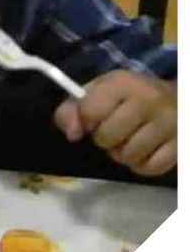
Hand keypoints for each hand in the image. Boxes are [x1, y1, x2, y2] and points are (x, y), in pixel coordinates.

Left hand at [53, 71, 175, 175]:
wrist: (177, 98)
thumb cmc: (130, 96)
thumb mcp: (98, 92)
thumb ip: (72, 109)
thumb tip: (72, 134)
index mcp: (123, 83)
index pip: (89, 112)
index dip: (86, 121)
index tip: (94, 119)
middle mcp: (149, 100)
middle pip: (107, 138)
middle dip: (105, 139)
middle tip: (116, 131)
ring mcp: (169, 123)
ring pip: (128, 156)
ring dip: (124, 154)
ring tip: (131, 140)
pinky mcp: (181, 144)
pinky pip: (150, 168)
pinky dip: (142, 165)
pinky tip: (145, 151)